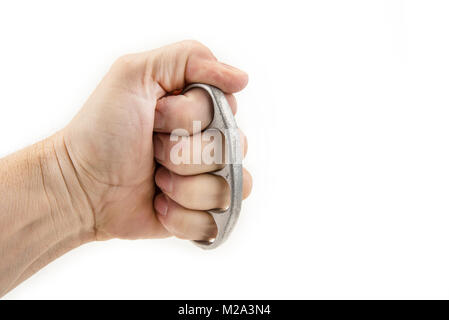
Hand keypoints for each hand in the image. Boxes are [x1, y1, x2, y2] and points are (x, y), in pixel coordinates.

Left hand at [63, 40, 251, 240]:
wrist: (80, 186)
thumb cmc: (102, 130)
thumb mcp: (133, 74)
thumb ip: (189, 58)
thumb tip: (242, 79)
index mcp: (200, 109)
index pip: (227, 110)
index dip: (188, 117)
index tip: (155, 116)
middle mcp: (210, 143)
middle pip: (232, 151)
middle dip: (182, 154)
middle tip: (151, 150)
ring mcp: (207, 181)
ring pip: (227, 189)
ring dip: (182, 188)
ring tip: (156, 181)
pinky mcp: (201, 214)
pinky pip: (216, 221)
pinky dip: (182, 218)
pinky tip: (159, 205)